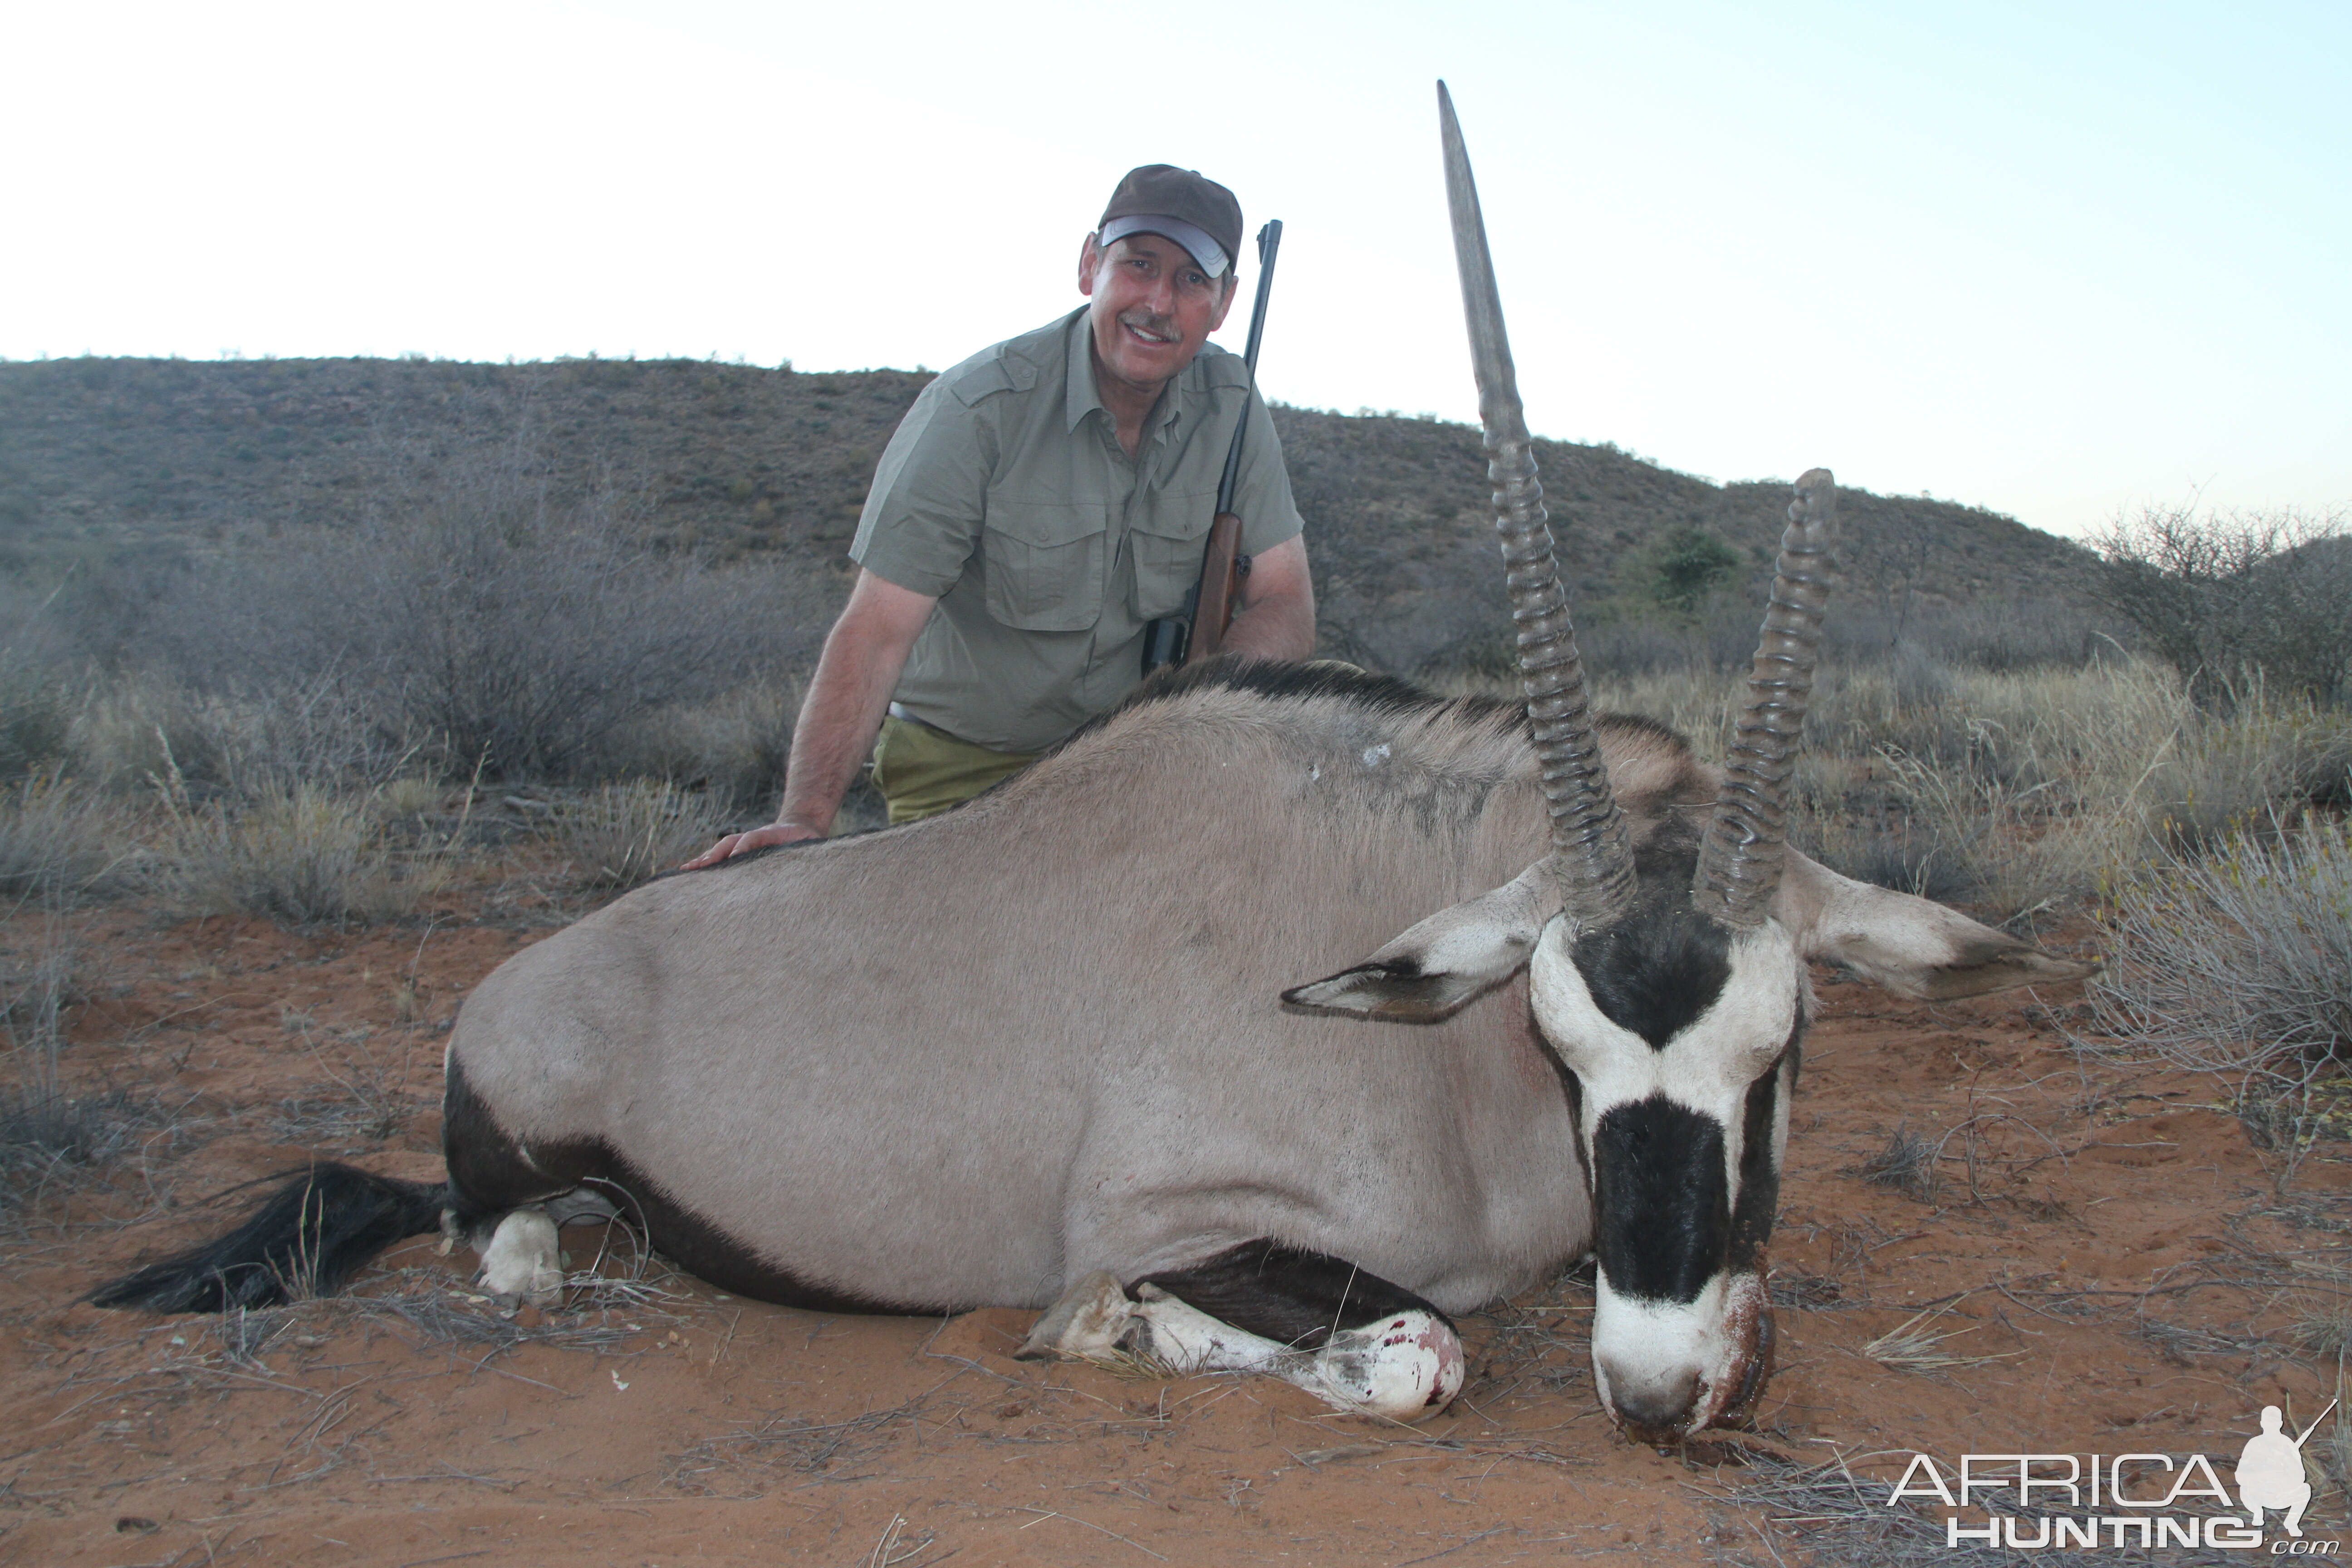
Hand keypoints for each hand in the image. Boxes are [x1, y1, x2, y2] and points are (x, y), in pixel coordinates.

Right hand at [680, 820, 824, 869]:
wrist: (801, 827)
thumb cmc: (804, 839)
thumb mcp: (809, 841)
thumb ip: (802, 848)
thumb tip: (790, 859)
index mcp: (769, 834)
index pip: (752, 838)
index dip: (743, 847)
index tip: (733, 859)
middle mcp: (752, 838)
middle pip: (729, 843)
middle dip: (714, 855)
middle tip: (699, 867)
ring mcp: (744, 844)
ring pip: (721, 850)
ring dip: (705, 860)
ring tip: (686, 870)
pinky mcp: (741, 852)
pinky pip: (722, 857)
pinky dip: (707, 864)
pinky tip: (693, 872)